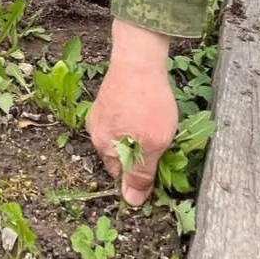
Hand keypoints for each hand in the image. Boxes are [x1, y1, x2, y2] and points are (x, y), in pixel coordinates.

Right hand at [86, 19, 177, 205]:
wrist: (139, 56)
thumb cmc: (147, 101)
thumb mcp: (152, 143)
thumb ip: (142, 173)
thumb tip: (132, 202)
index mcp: (104, 146)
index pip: (121, 176)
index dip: (142, 175)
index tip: (162, 165)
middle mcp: (96, 131)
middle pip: (121, 156)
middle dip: (141, 154)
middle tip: (164, 144)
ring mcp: (101, 112)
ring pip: (123, 137)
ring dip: (140, 136)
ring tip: (160, 125)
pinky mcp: (109, 98)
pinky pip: (123, 120)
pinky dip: (137, 121)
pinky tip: (151, 111)